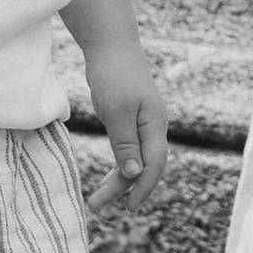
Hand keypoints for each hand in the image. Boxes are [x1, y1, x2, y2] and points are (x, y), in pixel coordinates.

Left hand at [83, 48, 169, 215]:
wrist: (110, 42)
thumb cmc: (113, 74)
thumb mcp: (116, 111)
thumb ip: (126, 144)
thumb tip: (134, 174)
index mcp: (155, 124)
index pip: (154, 165)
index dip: (142, 189)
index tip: (127, 209)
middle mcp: (153, 125)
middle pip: (144, 165)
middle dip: (124, 188)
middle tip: (97, 206)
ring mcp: (143, 121)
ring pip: (136, 158)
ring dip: (120, 178)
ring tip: (98, 199)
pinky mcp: (131, 116)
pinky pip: (129, 147)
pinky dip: (120, 163)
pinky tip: (111, 173)